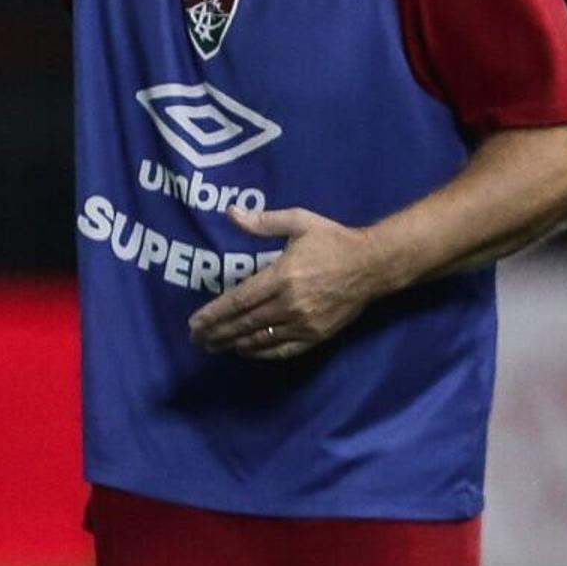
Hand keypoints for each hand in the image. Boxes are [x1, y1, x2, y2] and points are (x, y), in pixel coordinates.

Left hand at [187, 204, 388, 359]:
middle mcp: (289, 304)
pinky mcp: (316, 336)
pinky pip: (282, 350)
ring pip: (260, 340)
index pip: (238, 301)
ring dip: (233, 344)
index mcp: (281, 276)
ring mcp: (303, 323)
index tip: (194, 323)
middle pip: (244, 324)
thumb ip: (262, 222)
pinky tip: (245, 350)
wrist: (372, 265)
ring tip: (214, 346)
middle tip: (196, 339)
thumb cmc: (333, 240)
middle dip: (217, 333)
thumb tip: (231, 212)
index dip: (214, 314)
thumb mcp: (298, 221)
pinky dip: (260, 353)